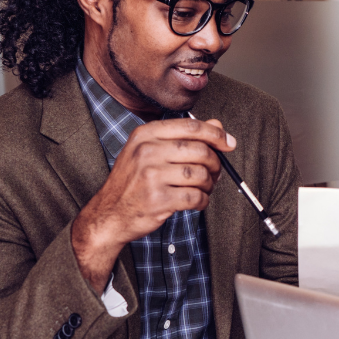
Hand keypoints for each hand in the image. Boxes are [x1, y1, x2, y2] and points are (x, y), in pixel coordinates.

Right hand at [72, 117, 233, 291]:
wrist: (110, 213)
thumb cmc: (134, 181)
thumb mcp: (151, 151)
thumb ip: (184, 136)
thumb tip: (217, 125)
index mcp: (146, 134)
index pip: (191, 127)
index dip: (216, 134)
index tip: (229, 143)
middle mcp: (147, 151)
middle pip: (200, 151)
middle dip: (215, 164)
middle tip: (215, 173)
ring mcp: (151, 175)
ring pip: (200, 174)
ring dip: (209, 184)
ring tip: (203, 188)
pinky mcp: (158, 199)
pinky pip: (195, 197)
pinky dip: (202, 201)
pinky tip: (197, 201)